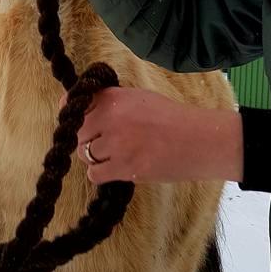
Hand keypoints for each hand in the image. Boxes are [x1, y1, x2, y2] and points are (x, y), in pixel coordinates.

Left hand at [59, 87, 243, 184]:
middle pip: (77, 132)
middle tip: (100, 140)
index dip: (70, 112)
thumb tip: (81, 106)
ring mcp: (117, 145)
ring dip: (94, 155)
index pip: (74, 103)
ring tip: (112, 154)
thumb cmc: (171, 118)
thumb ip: (110, 100)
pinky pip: (94, 173)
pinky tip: (114, 168)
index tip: (72, 118)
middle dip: (85, 137)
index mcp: (114, 98)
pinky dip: (100, 173)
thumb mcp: (138, 97)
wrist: (201, 140)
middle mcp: (112, 119)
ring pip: (84, 153)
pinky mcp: (125, 168)